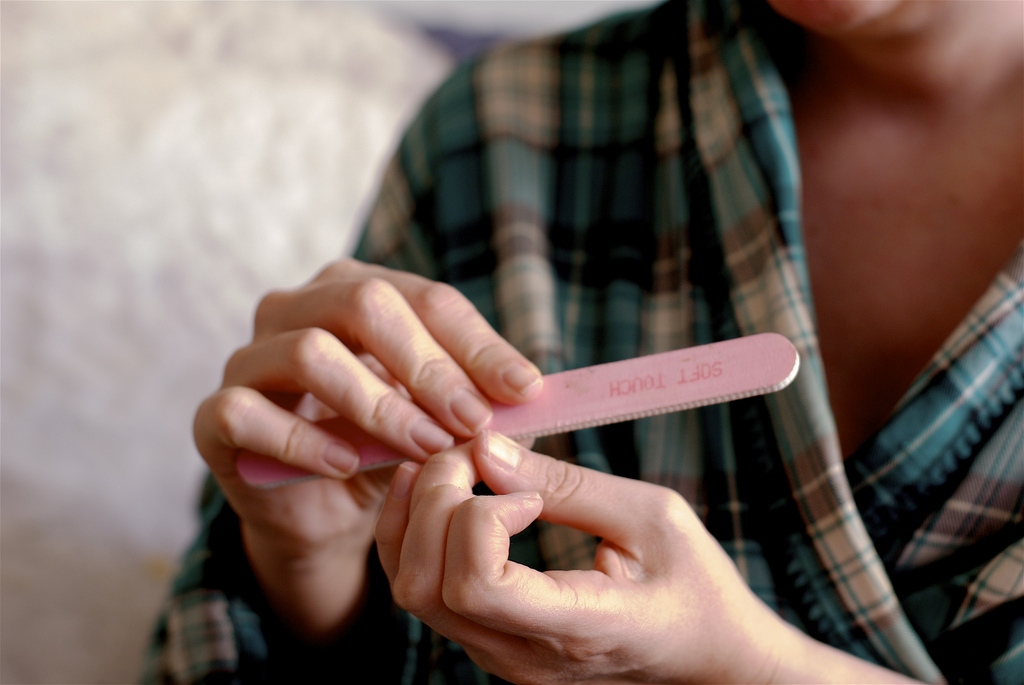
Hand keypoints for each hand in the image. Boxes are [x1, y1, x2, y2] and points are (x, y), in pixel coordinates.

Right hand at [192, 259, 541, 640]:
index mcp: (355, 290)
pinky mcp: (215, 415)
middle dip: (428, 365)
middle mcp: (297, 308)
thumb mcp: (436, 418)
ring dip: (378, 404)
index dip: (476, 342)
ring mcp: (249, 358)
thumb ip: (474, 398)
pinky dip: (304, 440)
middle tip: (472, 420)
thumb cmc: (383, 449)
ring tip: (424, 446)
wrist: (321, 511)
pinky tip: (348, 465)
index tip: (524, 389)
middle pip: (364, 303)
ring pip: (309, 352)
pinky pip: (247, 412)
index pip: (423, 296)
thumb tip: (531, 391)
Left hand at [376, 432, 920, 683]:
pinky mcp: (491, 643)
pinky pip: (425, 593)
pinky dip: (417, 535)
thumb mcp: (653, 517)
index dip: (477, 519)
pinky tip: (443, 492)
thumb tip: (486, 448)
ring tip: (455, 467)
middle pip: (424, 585)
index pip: (475, 587)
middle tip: (473, 455)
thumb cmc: (697, 587)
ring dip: (415, 516)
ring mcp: (500, 658)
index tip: (524, 492)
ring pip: (409, 591)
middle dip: (434, 500)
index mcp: (576, 629)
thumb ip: (567, 485)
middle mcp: (523, 657)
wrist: (710, 658)